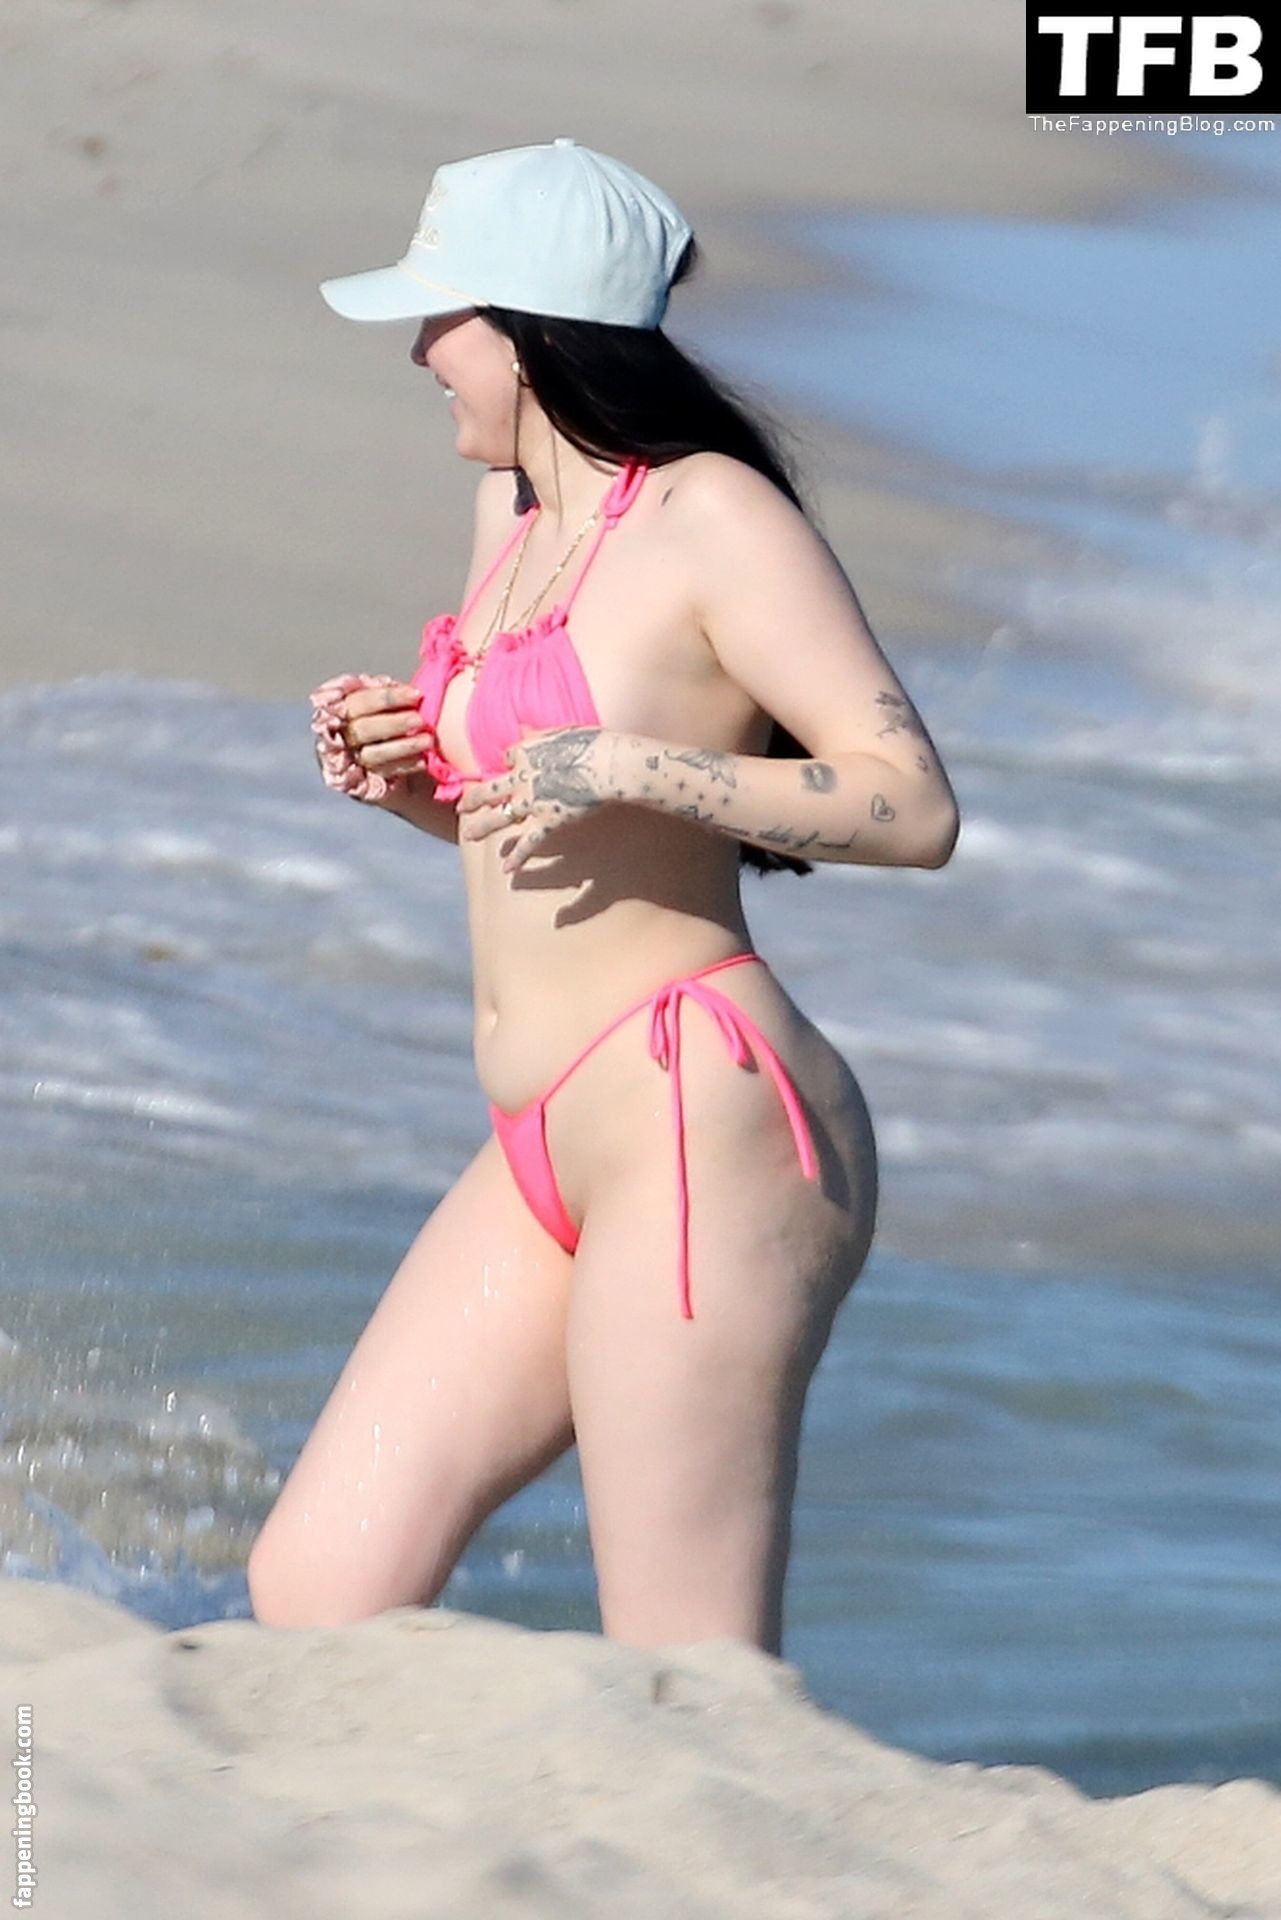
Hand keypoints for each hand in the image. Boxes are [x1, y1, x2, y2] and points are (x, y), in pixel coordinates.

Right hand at [309, 674, 432, 805]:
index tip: (416, 695)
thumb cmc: (395, 726)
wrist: (401, 772)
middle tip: (420, 719)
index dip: (386, 698)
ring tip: (427, 740)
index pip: (358, 701)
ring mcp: (346, 763)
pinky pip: (381, 775)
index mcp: (338, 709)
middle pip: (361, 728)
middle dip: (393, 722)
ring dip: (401, 746)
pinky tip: (423, 760)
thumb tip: (405, 686)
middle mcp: (336, 736)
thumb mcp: (391, 706)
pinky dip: (403, 765)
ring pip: (371, 754)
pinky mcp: (359, 786)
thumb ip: (389, 694)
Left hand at [456, 725, 609, 872]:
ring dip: (482, 827)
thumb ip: (539, 733)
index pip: (509, 757)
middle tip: (460, 808)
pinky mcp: (548, 821)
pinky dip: (518, 856)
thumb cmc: (592, 744)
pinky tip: (506, 870)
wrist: (607, 764)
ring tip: (468, 836)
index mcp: (527, 751)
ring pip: (499, 816)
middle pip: (490, 789)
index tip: (511, 768)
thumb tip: (523, 728)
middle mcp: (523, 778)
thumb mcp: (562, 731)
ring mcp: (532, 801)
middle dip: (474, 799)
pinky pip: (528, 842)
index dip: (510, 763)